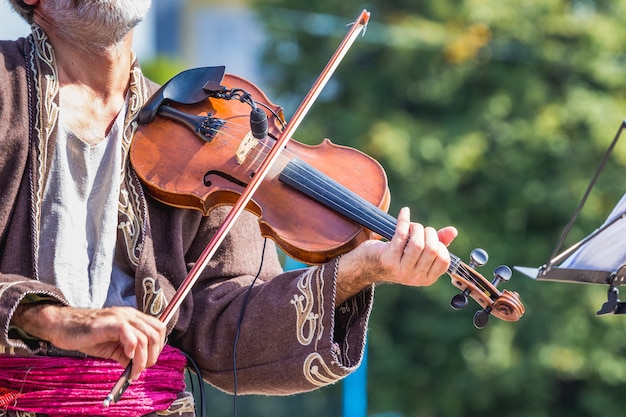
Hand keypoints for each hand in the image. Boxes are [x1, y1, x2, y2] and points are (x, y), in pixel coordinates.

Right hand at [12, 304, 165, 379]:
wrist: (63, 327)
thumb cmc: (88, 336)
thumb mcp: (113, 346)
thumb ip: (127, 354)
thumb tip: (138, 368)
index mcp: (133, 318)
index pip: (159, 328)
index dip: (158, 347)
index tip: (148, 361)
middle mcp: (130, 314)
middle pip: (156, 333)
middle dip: (153, 355)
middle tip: (141, 369)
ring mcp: (121, 317)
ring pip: (145, 337)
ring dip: (142, 359)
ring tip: (133, 371)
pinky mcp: (110, 323)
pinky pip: (129, 334)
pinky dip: (132, 348)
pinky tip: (126, 357)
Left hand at [336, 207, 457, 303]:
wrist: (367, 264)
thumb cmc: (396, 255)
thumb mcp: (418, 252)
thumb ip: (437, 243)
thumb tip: (453, 231)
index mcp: (426, 278)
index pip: (444, 260)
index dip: (440, 244)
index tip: (430, 238)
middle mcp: (414, 277)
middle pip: (431, 249)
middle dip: (428, 232)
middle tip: (419, 229)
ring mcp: (400, 269)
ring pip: (417, 243)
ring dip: (416, 228)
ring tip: (411, 226)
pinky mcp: (387, 258)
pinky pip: (401, 235)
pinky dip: (404, 220)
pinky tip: (404, 212)